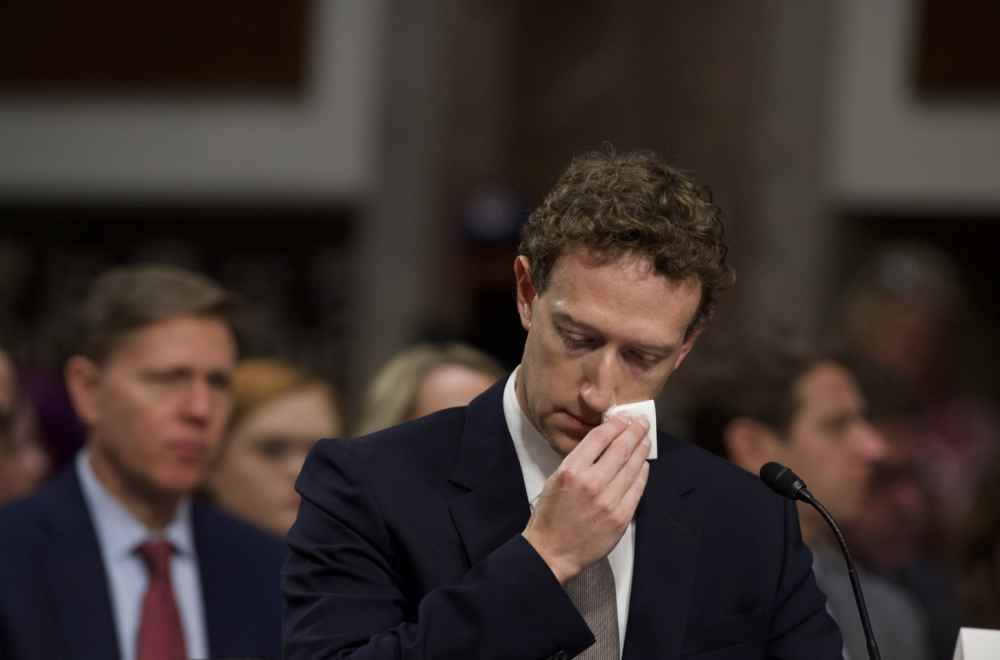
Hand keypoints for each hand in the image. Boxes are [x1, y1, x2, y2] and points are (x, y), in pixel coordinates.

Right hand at [522, 415, 650, 583]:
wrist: (552, 551)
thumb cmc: (551, 516)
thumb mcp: (556, 479)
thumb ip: (579, 461)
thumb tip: (603, 444)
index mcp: (571, 471)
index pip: (600, 437)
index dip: (615, 424)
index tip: (623, 418)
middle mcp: (592, 483)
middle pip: (620, 448)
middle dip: (634, 432)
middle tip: (641, 423)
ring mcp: (609, 502)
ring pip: (632, 467)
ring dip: (641, 450)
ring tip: (645, 440)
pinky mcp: (621, 518)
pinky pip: (637, 489)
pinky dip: (642, 474)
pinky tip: (643, 465)